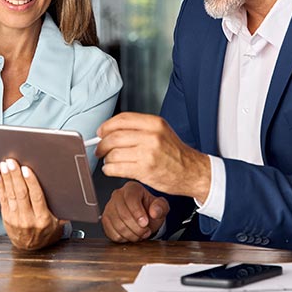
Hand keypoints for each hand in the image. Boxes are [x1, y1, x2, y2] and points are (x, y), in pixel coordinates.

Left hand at [0, 159, 65, 250]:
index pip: (36, 197)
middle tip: (12, 162)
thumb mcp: (58, 223)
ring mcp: (15, 219)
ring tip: (5, 165)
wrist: (31, 249)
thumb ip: (61, 209)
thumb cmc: (46, 232)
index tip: (26, 170)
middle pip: (21, 194)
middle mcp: (28, 219)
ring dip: (7, 178)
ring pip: (11, 195)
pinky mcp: (6, 218)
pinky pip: (2, 199)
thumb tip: (66, 191)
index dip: (31, 182)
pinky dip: (0, 186)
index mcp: (42, 218)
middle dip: (16, 176)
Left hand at [96, 112, 210, 200]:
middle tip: (99, 149)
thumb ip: (139, 129)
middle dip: (101, 145)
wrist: (192, 172)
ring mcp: (148, 153)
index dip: (106, 126)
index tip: (100, 132)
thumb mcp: (162, 132)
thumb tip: (111, 131)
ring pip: (113, 153)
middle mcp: (151, 136)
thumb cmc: (176, 154)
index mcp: (155, 123)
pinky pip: (116, 168)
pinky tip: (112, 169)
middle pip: (114, 137)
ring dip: (106, 159)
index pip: (122, 119)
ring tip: (109, 161)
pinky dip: (109, 169)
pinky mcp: (145, 170)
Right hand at [102, 181, 169, 242]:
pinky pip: (111, 232)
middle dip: (136, 227)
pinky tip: (130, 235)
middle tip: (146, 232)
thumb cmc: (151, 209)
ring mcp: (109, 207)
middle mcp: (118, 195)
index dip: (138, 213)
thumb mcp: (161, 207)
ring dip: (131, 234)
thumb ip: (161, 207)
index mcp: (132, 188)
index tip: (145, 223)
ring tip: (140, 234)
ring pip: (117, 225)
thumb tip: (155, 212)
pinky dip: (123, 238)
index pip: (131, 199)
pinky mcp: (105, 219)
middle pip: (123, 214)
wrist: (144, 217)